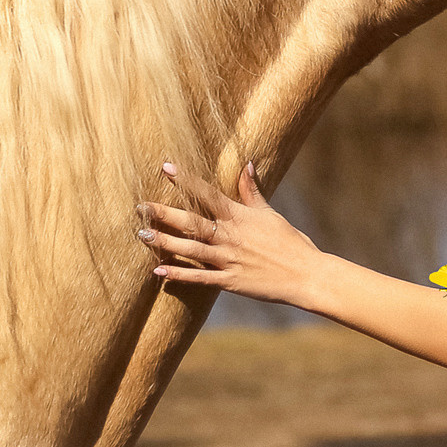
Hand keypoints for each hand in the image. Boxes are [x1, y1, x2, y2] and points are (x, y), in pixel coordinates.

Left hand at [136, 161, 320, 305]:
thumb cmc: (290, 242)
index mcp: (240, 217)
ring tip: (142, 234)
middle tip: (140, 206)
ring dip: (165, 242)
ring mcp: (229, 259)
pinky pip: (200, 277)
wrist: (306, 275)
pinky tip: (158, 271)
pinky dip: (179, 274)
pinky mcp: (230, 281)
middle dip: (165, 213)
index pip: (208, 194)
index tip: (165, 167)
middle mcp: (231, 236)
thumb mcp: (270, 214)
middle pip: (192, 222)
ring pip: (191, 248)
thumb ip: (252, 192)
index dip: (186, 180)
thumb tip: (247, 165)